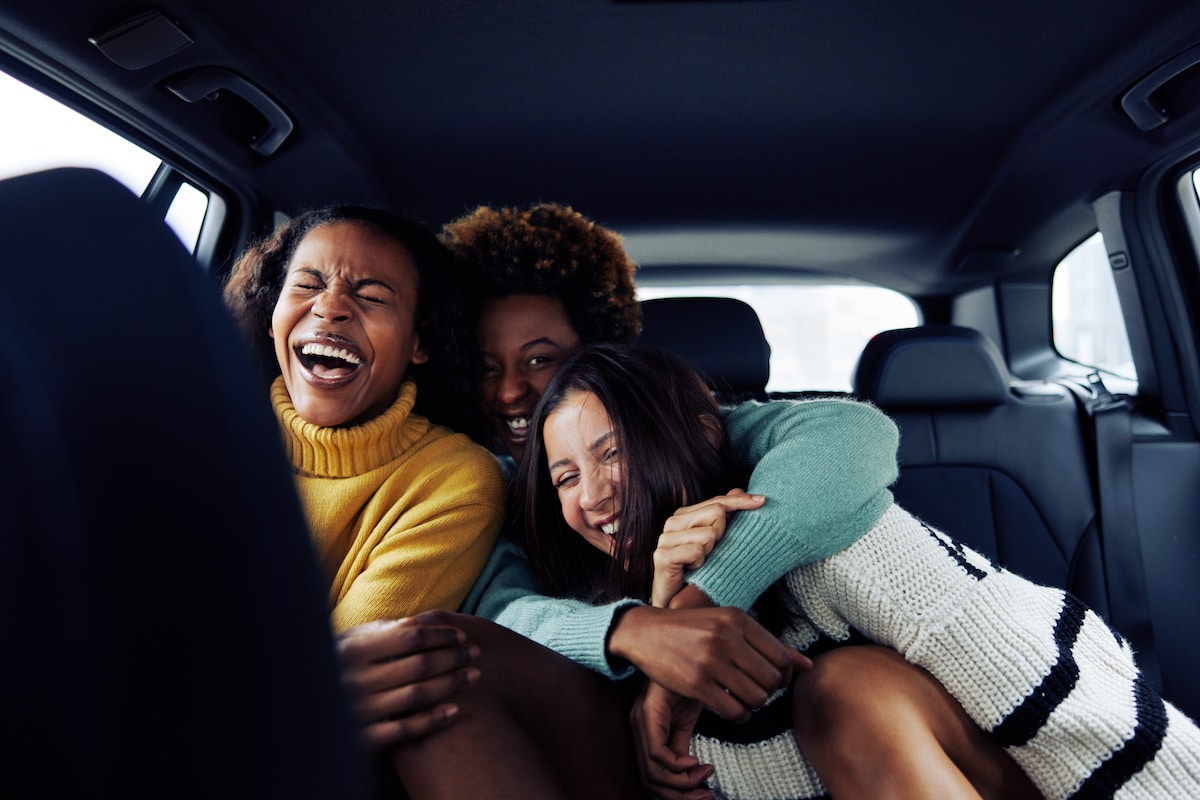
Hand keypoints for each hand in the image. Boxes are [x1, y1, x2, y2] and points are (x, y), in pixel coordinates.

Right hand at [336, 611, 480, 749]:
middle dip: (452, 657)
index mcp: (354, 650)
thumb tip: (418, 624)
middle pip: (418, 666)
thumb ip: (381, 631)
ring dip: (451, 685)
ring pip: (416, 696)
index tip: (461, 635)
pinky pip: (404, 732)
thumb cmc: (337, 663)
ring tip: (474, 675)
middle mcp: (355, 680)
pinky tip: (456, 711)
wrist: (304, 702)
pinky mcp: (362, 738)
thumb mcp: (350, 641)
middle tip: (475, 654)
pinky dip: (433, 721)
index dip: (440, 635)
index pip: (409, 637)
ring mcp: (359, 710)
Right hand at [609, 603, 810, 721]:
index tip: (771, 680)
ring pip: (756, 698)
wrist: (646, 631)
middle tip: (756, 691)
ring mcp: (710, 661)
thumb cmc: (692, 628)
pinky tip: (731, 708)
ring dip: (754, 705)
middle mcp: (726, 637)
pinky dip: (739, 716)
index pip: (782, 658)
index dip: (783, 676)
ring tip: (743, 699)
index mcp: (738, 619)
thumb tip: (808, 666)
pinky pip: (734, 712)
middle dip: (769, 692)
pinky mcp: (696, 683)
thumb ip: (768, 644)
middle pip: (772, 681)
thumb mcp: (729, 625)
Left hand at [630, 680, 711, 799]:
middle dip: (679, 796)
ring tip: (704, 777)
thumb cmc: (685, 677)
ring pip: (652, 772)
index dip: (677, 793)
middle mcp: (638, 727)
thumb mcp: (687, 716)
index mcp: (646, 729)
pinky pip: (657, 753)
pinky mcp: (649, 713)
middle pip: (650, 780)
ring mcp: (641, 721)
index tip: (704, 791)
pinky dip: (678, 766)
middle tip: (705, 797)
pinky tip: (697, 762)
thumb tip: (692, 771)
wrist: (686, 646)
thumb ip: (683, 742)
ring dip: (681, 784)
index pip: (652, 776)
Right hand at [652, 489, 763, 606]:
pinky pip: (697, 551)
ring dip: (711, 552)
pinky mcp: (662, 557)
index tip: (762, 501)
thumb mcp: (715, 544)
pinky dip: (701, 563)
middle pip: (716, 512)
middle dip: (723, 533)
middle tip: (713, 553)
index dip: (741, 501)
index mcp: (684, 516)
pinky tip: (693, 571)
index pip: (717, 501)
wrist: (676, 605)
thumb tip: (738, 489)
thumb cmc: (698, 574)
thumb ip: (724, 517)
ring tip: (701, 564)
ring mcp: (665, 540)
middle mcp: (672, 523)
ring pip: (708, 533)